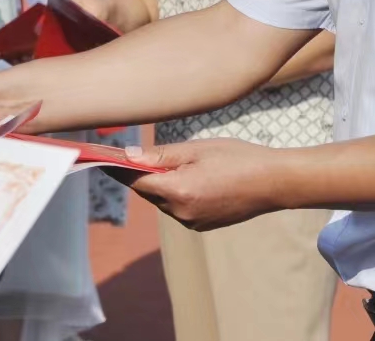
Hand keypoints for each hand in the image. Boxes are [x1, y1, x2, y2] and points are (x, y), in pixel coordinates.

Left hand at [122, 139, 284, 230]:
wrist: (274, 182)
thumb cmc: (237, 158)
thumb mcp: (196, 149)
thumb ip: (161, 155)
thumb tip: (127, 157)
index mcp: (179, 191)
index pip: (135, 181)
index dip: (117, 169)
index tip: (100, 158)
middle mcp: (182, 212)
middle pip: (148, 191)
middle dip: (143, 173)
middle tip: (137, 152)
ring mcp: (193, 222)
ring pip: (163, 199)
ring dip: (162, 183)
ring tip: (181, 163)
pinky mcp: (202, 225)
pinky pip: (178, 207)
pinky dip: (177, 193)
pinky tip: (195, 178)